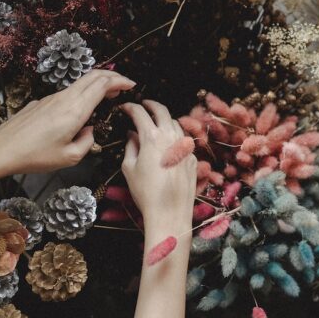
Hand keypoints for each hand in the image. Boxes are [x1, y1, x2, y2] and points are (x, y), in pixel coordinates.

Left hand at [0, 70, 135, 183]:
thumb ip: (87, 142)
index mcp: (75, 110)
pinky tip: (82, 107)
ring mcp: (51, 98)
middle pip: (93, 76)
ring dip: (97, 84)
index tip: (132, 85)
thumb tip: (90, 131)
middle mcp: (64, 98)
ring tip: (108, 95)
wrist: (1, 150)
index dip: (119, 81)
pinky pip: (67, 92)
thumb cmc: (35, 156)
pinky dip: (82, 92)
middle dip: (112, 76)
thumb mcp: (69, 157)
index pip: (102, 85)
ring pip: (80, 82)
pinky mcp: (41, 102)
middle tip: (125, 84)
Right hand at [120, 100, 196, 234]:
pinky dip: (174, 138)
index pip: (140, 113)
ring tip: (155, 124)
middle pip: (162, 110)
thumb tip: (132, 135)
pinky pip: (183, 142)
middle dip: (150, 104)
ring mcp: (185, 147)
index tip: (125, 107)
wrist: (170, 212)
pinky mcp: (193, 158)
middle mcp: (171, 137)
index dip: (130, 107)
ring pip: (175, 124)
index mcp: (152, 137)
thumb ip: (131, 146)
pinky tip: (167, 146)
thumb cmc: (145, 192)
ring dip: (164, 120)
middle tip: (143, 104)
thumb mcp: (129, 168)